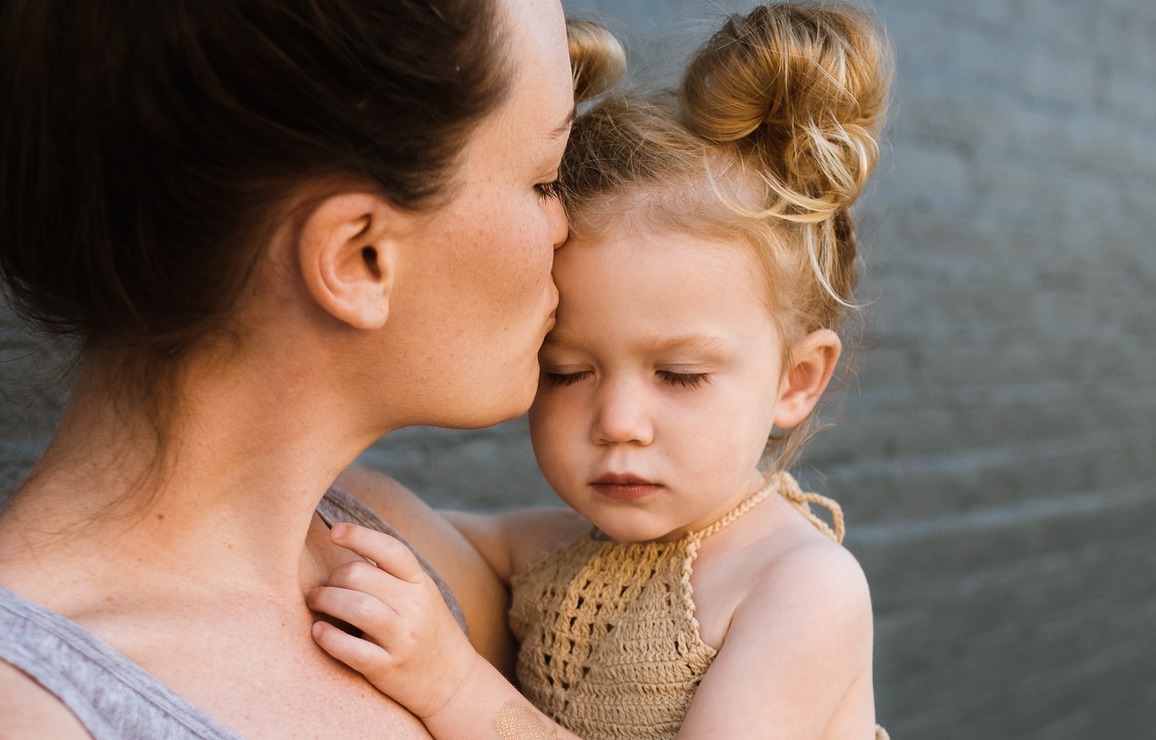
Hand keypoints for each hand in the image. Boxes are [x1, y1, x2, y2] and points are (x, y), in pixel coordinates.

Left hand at [307, 523, 479, 717]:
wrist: (454, 682)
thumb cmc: (429, 632)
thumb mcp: (422, 596)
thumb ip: (393, 575)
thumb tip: (349, 546)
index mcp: (421, 584)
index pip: (390, 550)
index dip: (359, 536)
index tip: (335, 531)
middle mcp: (414, 607)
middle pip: (360, 575)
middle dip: (332, 578)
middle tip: (322, 588)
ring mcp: (402, 639)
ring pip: (355, 606)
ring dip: (325, 600)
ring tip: (315, 602)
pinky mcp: (387, 668)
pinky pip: (351, 649)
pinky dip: (328, 637)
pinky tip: (318, 631)